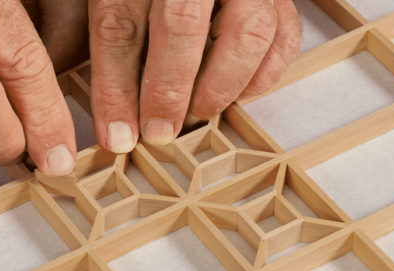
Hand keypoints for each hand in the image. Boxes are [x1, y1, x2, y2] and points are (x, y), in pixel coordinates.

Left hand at [88, 0, 300, 150]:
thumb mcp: (117, 8)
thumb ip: (110, 50)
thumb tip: (116, 129)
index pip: (120, 27)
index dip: (116, 88)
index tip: (118, 134)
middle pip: (180, 22)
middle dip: (168, 89)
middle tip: (160, 130)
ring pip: (245, 30)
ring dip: (220, 85)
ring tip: (199, 110)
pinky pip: (283, 36)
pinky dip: (261, 75)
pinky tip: (237, 92)